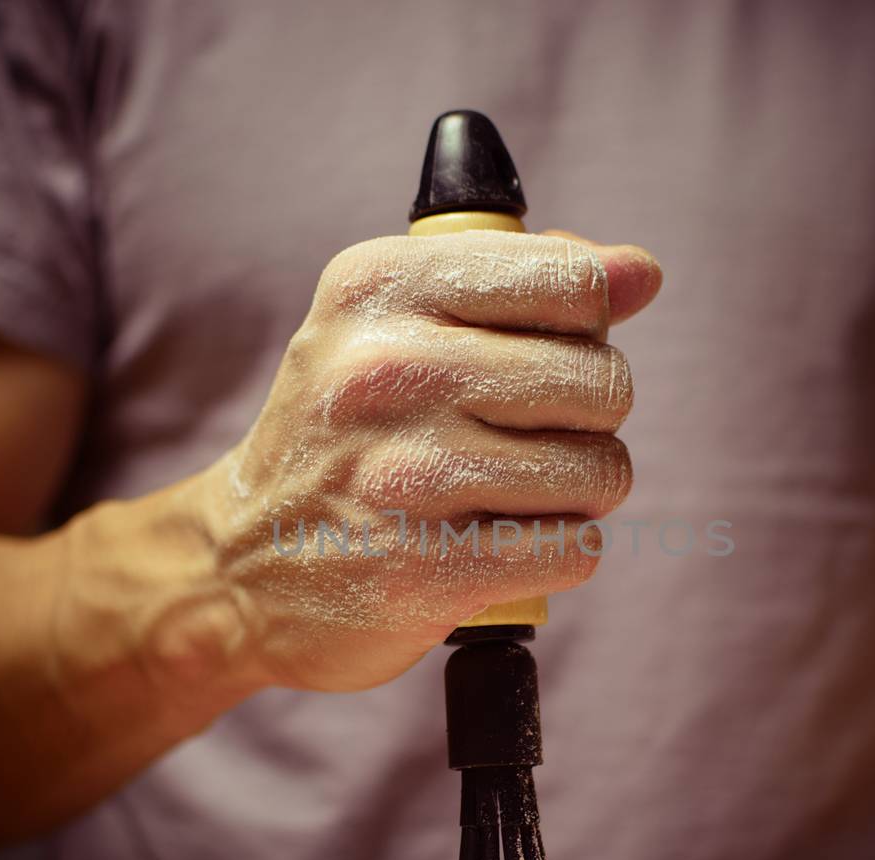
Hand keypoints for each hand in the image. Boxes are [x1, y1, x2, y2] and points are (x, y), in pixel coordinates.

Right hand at [192, 229, 661, 691]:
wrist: (234, 565)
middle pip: (603, 382)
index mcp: (381, 288)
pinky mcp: (428, 573)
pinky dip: (560, 553)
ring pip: (601, 471)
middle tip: (532, 436)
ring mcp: (406, 477)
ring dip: (581, 492)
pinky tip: (505, 544)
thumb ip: (516, 280)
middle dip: (590, 418)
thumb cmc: (344, 433)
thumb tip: (639, 272)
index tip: (563, 347)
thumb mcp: (391, 322)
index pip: (572, 280)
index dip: (593, 322)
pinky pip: (576, 550)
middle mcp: (388, 371)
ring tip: (520, 493)